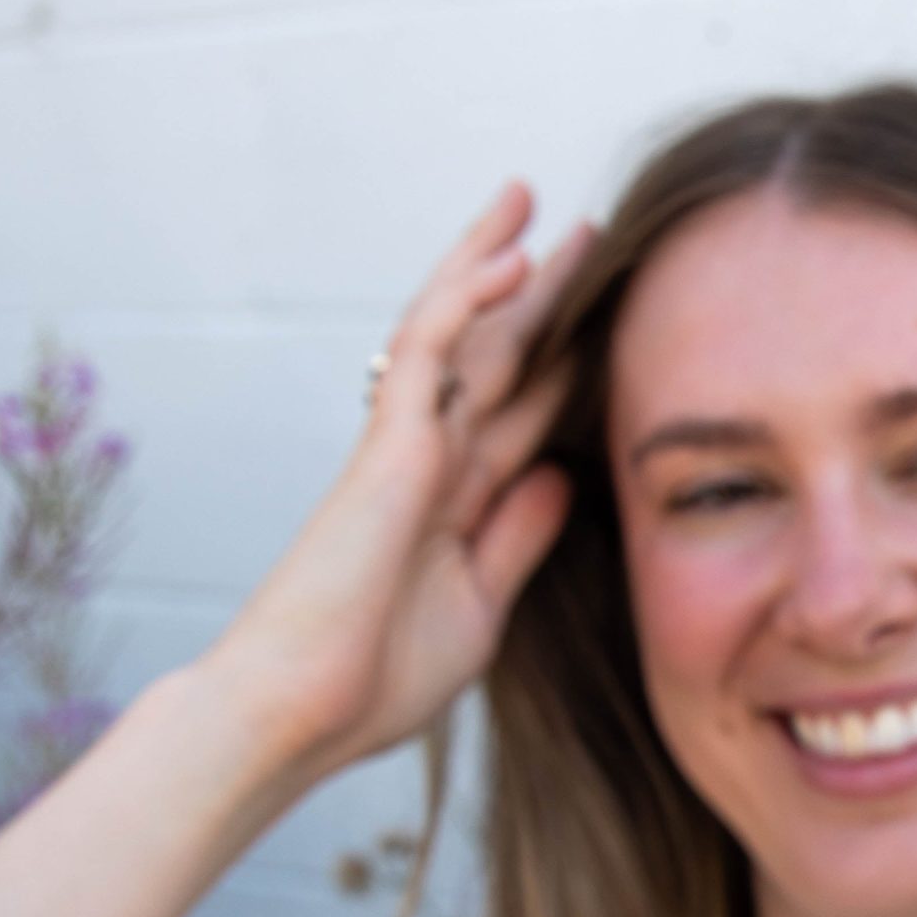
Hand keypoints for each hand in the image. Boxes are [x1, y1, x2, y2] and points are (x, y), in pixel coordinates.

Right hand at [205, 183, 592, 779]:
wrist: (302, 713)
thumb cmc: (374, 677)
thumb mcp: (481, 602)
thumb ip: (519, 535)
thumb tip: (560, 475)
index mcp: (454, 500)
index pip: (521, 411)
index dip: (566, 361)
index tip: (614, 322)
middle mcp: (430, 461)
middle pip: (495, 355)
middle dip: (540, 293)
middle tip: (589, 231)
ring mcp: (405, 448)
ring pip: (457, 332)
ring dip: (496, 264)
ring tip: (534, 203)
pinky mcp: (386, 448)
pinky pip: (428, 353)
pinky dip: (467, 301)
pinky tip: (510, 260)